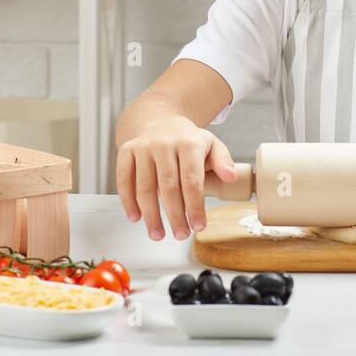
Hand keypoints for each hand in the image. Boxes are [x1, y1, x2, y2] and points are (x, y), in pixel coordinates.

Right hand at [115, 114, 238, 240]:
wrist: (161, 121)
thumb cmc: (188, 140)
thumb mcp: (211, 145)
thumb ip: (223, 161)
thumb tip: (231, 177)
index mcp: (188, 143)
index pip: (192, 180)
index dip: (194, 206)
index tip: (198, 226)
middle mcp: (164, 143)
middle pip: (168, 187)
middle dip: (175, 216)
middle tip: (180, 234)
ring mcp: (143, 147)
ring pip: (145, 187)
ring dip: (151, 215)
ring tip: (158, 234)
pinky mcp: (127, 151)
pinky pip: (124, 179)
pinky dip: (128, 201)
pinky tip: (136, 217)